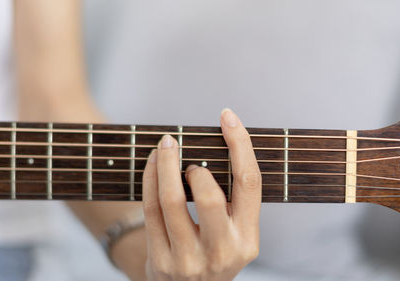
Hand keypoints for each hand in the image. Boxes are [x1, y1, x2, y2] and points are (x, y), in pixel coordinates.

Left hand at [142, 109, 261, 280]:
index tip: (227, 116)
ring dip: (165, 164)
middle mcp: (223, 251)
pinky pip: (151, 210)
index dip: (240, 145)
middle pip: (210, 196)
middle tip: (186, 154)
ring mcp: (190, 260)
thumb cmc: (213, 251)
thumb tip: (221, 144)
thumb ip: (231, 201)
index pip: (249, 183)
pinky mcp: (161, 261)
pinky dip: (149, 179)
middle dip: (194, 165)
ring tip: (166, 146)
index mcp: (248, 239)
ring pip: (172, 200)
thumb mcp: (233, 234)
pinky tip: (152, 164)